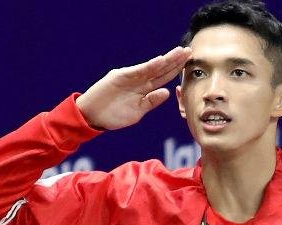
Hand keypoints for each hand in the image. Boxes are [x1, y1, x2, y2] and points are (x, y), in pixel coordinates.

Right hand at [75, 46, 191, 129]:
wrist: (91, 116)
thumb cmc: (113, 115)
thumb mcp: (137, 112)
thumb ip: (151, 102)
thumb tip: (166, 92)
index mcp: (144, 89)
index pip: (163, 77)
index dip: (176, 71)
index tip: (189, 64)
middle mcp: (138, 80)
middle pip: (160, 69)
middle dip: (175, 61)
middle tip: (189, 51)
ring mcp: (130, 77)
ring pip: (151, 67)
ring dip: (166, 60)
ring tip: (179, 53)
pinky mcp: (120, 77)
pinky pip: (137, 71)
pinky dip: (149, 66)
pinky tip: (161, 61)